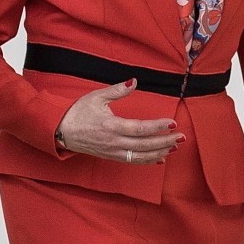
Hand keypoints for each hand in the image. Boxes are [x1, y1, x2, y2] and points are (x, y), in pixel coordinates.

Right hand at [55, 79, 182, 163]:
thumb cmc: (78, 112)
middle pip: (145, 145)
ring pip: (141, 156)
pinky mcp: (112, 157)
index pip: (140, 128)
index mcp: (111, 126)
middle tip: (181, 136)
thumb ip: (117, 90)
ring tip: (175, 146)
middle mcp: (114, 142)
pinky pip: (133, 161)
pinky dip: (148, 160)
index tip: (172, 122)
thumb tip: (134, 81)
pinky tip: (160, 157)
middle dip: (165, 141)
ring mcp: (113, 152)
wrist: (61, 131)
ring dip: (160, 152)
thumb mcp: (96, 97)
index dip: (157, 126)